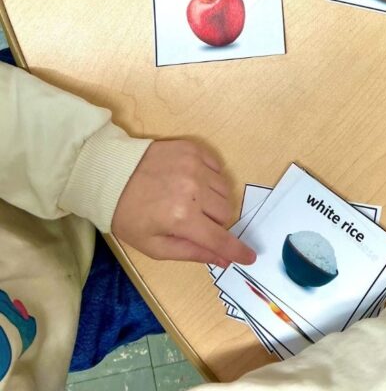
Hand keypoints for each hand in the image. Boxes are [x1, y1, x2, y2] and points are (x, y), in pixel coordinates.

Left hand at [112, 140, 255, 267]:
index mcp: (182, 219)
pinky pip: (218, 167)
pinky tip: (192, 181)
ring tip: (191, 200)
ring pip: (225, 190)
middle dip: (215, 222)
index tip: (250, 256)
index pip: (220, 238)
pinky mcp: (193, 149)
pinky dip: (211, 178)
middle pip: (226, 213)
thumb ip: (191, 253)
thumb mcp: (154, 245)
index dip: (237, 250)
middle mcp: (194, 190)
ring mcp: (195, 166)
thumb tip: (224, 261)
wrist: (111, 174)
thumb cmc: (129, 215)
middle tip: (194, 222)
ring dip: (214, 200)